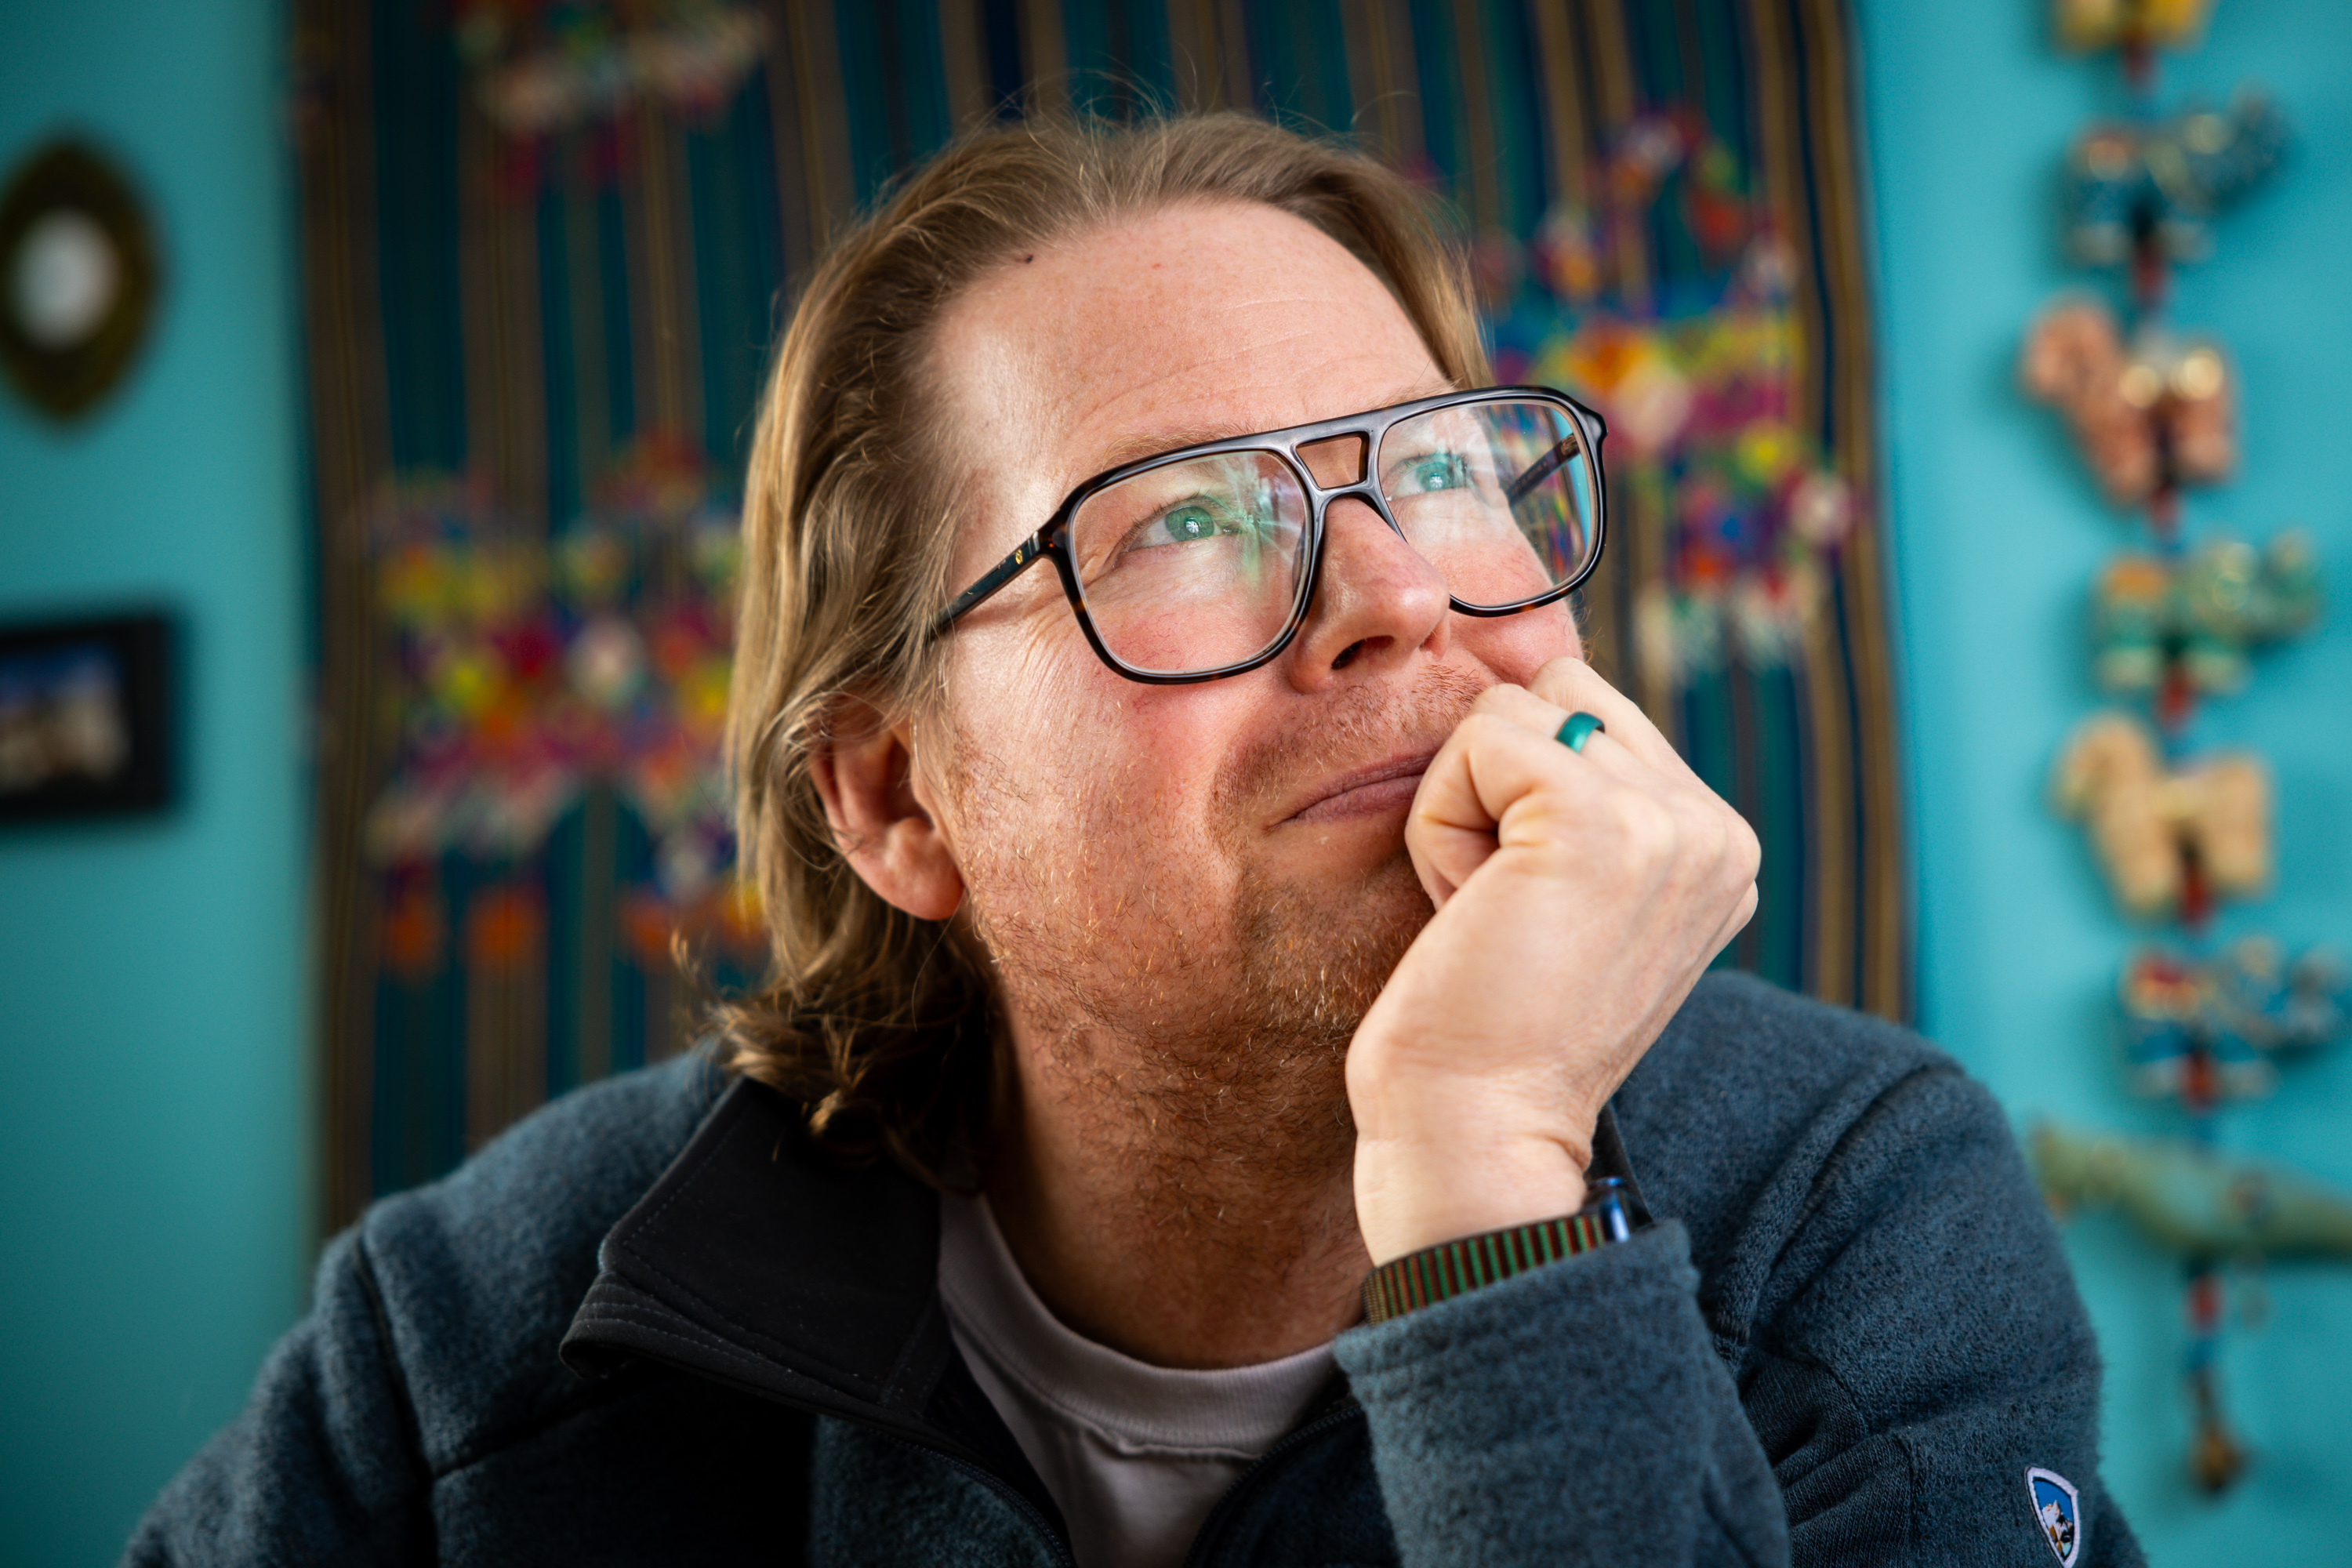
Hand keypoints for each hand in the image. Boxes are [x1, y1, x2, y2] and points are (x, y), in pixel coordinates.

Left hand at [1347, 657, 1760, 1263]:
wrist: (1477, 1128)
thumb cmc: (1487, 1021)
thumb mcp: (1562, 894)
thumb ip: (1582, 797)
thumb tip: (1535, 674)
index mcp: (1718, 847)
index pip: (1593, 715)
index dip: (1521, 798)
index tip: (1528, 915)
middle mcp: (1717, 829)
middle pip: (1554, 695)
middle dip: (1494, 788)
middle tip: (1500, 909)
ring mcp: (1672, 822)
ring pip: (1510, 712)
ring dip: (1464, 806)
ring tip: (1488, 911)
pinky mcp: (1601, 820)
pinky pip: (1477, 743)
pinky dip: (1441, 824)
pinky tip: (1470, 909)